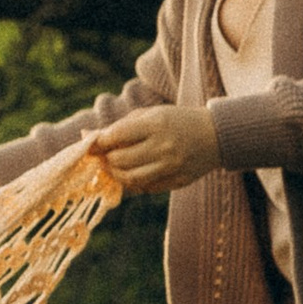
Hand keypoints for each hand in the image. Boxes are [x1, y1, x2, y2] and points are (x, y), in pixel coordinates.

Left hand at [85, 104, 220, 196]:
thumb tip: (86, 136)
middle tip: (103, 157)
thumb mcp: (150, 115)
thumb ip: (119, 127)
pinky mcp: (179, 182)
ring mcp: (173, 167)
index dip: (98, 143)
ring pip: (130, 180)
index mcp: (156, 124)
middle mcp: (164, 147)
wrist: (216, 135)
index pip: (116, 137)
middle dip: (106, 160)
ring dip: (116, 175)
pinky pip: (147, 188)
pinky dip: (135, 183)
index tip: (90, 145)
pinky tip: (136, 173)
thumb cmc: (176, 121)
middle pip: (119, 161)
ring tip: (115, 167)